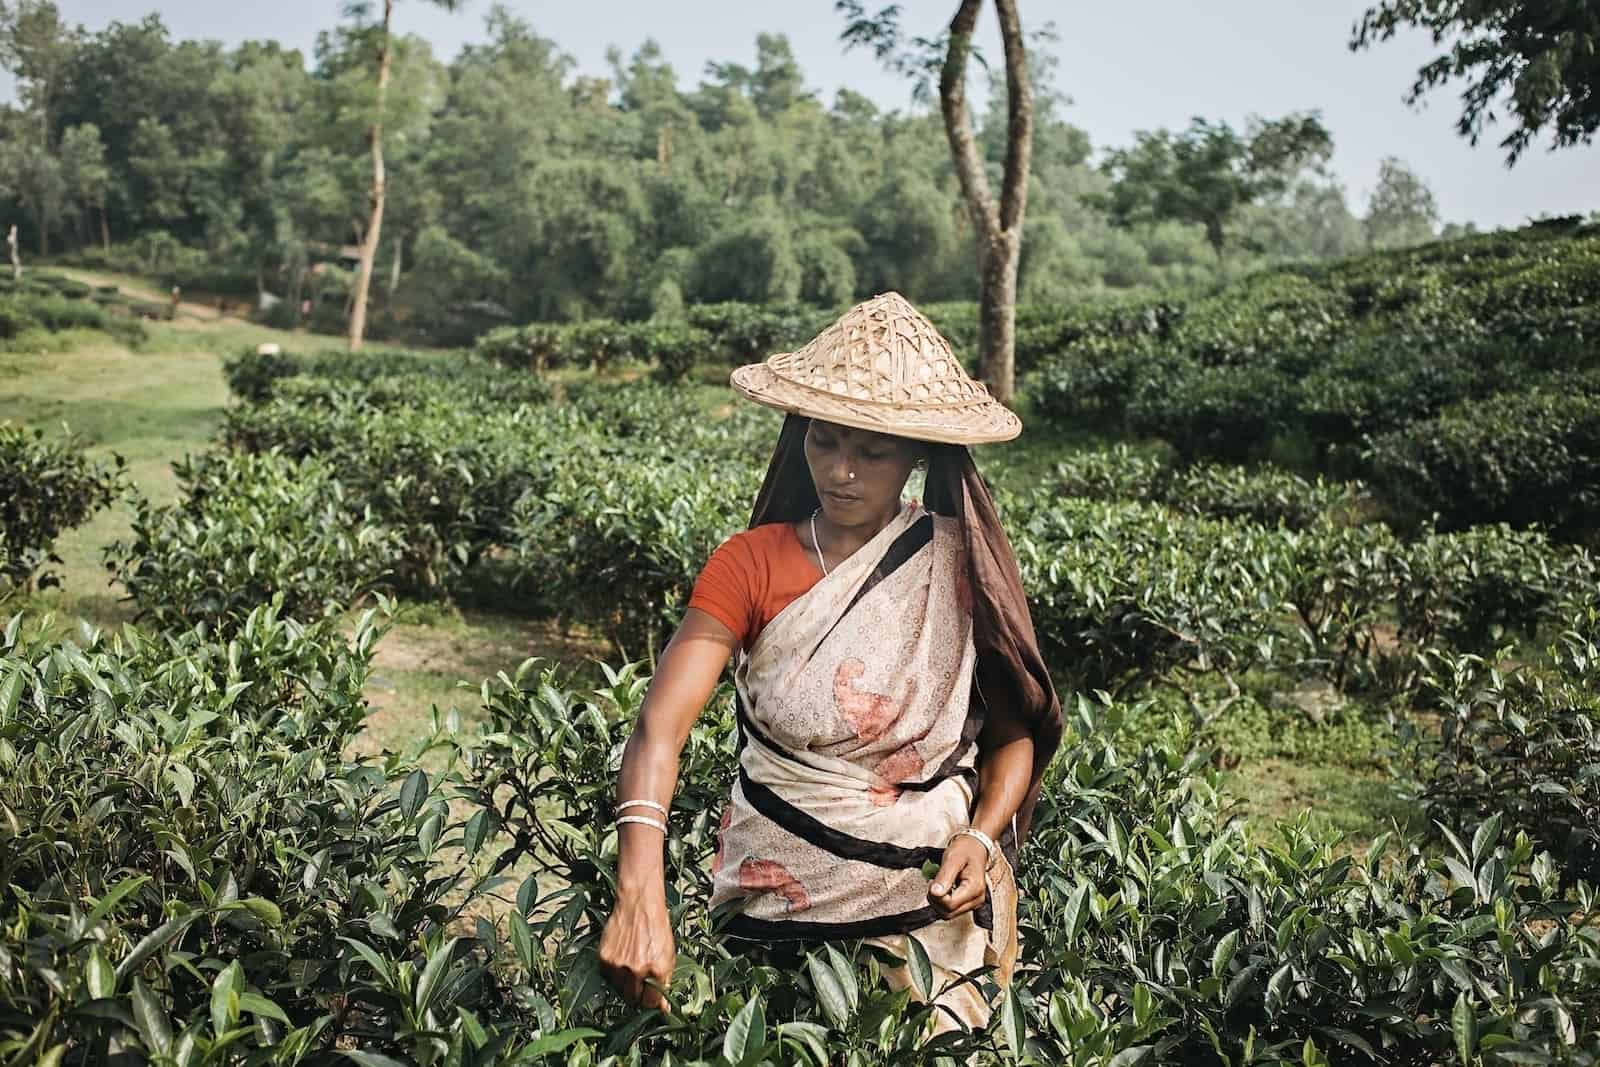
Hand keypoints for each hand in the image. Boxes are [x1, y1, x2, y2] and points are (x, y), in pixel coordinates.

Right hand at [597, 889, 674, 1011]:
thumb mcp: (669, 955)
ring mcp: (619, 964)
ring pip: (618, 990)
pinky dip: (613, 973)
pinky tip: (621, 958)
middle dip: (637, 995)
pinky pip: (607, 977)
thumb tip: (662, 1010)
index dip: (650, 1003)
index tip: (649, 1000)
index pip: (650, 1004)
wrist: (639, 904)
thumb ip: (665, 983)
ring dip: (624, 984)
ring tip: (630, 965)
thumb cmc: (657, 928)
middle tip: (639, 982)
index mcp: (657, 969)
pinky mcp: (604, 958)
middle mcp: (637, 969)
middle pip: (632, 1001)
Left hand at [927, 834, 989, 918]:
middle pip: (949, 913)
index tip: (932, 883)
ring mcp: (974, 902)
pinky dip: (943, 902)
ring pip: (949, 914)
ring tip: (939, 885)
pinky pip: (952, 910)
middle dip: (936, 900)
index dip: (936, 896)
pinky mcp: (969, 903)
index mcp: (975, 888)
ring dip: (938, 902)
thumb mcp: (952, 859)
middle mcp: (977, 899)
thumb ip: (944, 876)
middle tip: (933, 883)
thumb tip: (935, 892)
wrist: (975, 847)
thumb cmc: (966, 850)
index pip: (950, 904)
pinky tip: (944, 889)